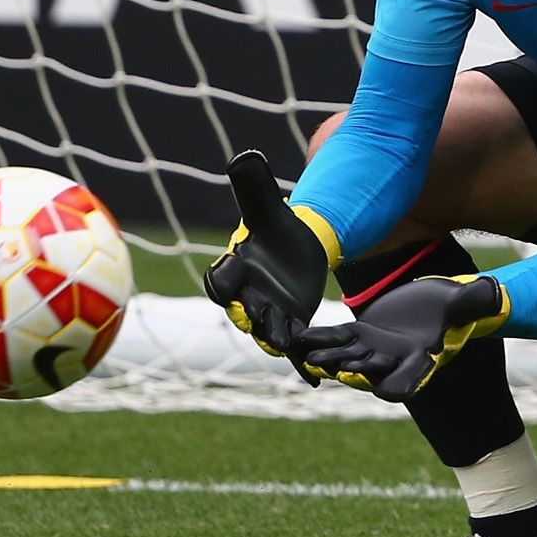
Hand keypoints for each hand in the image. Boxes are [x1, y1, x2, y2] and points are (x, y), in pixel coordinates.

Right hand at [202, 150, 337, 384]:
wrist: (299, 245)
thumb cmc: (277, 228)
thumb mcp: (267, 207)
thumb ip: (253, 185)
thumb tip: (244, 156)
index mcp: (236, 270)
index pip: (220, 279)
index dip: (221, 280)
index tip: (224, 278)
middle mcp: (248, 298)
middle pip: (244, 313)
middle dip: (251, 317)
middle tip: (260, 322)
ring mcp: (269, 316)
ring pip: (270, 333)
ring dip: (279, 339)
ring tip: (289, 345)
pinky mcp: (293, 325)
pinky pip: (295, 347)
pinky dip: (302, 365)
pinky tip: (315, 380)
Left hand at [293, 274, 509, 400]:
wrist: (436, 300)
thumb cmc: (454, 305)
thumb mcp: (463, 303)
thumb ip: (473, 302)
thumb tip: (492, 293)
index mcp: (418, 357)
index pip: (405, 380)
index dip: (392, 384)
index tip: (382, 389)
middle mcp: (392, 359)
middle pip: (369, 371)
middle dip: (352, 371)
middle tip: (336, 371)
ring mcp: (373, 348)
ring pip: (346, 357)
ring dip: (328, 359)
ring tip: (310, 358)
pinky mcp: (359, 332)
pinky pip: (335, 338)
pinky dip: (318, 340)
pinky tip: (300, 337)